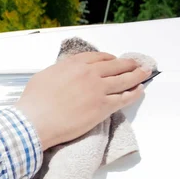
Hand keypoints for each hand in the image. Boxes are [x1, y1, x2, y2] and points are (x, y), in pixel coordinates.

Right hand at [15, 52, 150, 149]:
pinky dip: (135, 93)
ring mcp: (98, 90)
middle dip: (128, 64)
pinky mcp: (103, 107)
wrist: (36, 121)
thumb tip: (66, 72)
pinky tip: (140, 90)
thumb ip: (60, 70)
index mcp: (73, 64)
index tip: (114, 60)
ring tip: (145, 73)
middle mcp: (89, 73)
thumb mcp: (44, 76)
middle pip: (115, 65)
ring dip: (137, 75)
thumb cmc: (34, 102)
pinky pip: (125, 97)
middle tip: (136, 64)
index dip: (109, 58)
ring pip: (124, 79)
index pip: (98, 57)